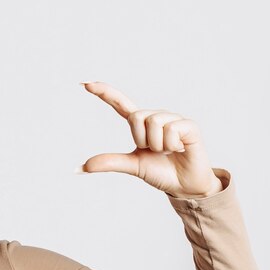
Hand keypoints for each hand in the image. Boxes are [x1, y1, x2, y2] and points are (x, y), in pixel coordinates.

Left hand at [78, 81, 223, 198]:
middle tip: (155, 151)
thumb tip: (80, 168)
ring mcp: (173, 119)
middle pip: (136, 116)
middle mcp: (156, 116)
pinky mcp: (189, 125)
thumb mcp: (131, 166)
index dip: (104, 93)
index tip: (86, 83)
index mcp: (140, 124)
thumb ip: (108, 162)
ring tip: (168, 151)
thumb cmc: (159, 172)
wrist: (183, 185)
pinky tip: (180, 149)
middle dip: (142, 139)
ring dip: (158, 145)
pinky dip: (172, 145)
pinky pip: (171, 129)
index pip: (120, 104)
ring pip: (154, 123)